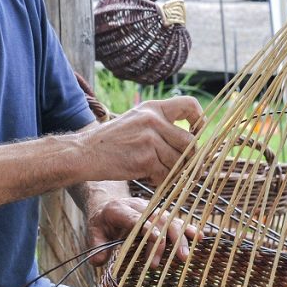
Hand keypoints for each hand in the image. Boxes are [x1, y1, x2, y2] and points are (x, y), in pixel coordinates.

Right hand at [81, 96, 203, 186]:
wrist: (86, 153)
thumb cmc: (113, 141)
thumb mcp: (137, 121)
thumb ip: (161, 126)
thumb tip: (193, 142)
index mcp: (153, 108)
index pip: (190, 105)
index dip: (199, 121)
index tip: (196, 134)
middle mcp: (154, 120)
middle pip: (190, 142)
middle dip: (190, 159)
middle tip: (185, 169)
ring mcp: (150, 139)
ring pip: (180, 161)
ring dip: (174, 173)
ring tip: (161, 173)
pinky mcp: (145, 158)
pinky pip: (167, 174)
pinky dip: (162, 181)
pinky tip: (151, 179)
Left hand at [87, 196, 199, 267]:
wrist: (109, 204)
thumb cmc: (101, 222)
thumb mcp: (93, 232)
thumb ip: (95, 246)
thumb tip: (99, 261)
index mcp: (119, 210)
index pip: (135, 218)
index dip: (147, 228)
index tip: (156, 239)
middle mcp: (138, 207)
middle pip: (157, 220)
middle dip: (167, 239)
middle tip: (174, 258)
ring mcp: (151, 210)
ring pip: (169, 220)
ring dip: (179, 237)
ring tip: (185, 255)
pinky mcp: (160, 215)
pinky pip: (175, 220)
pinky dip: (187, 228)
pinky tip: (199, 237)